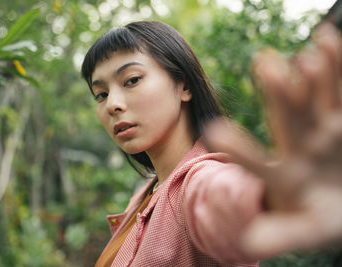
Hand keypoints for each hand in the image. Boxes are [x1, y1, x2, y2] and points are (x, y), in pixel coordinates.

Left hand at [205, 23, 341, 258]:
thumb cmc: (321, 219)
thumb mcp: (306, 231)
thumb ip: (279, 235)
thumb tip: (246, 245)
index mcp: (283, 175)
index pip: (257, 162)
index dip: (240, 149)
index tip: (215, 131)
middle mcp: (298, 147)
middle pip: (286, 119)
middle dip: (278, 95)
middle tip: (264, 65)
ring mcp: (324, 130)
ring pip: (314, 99)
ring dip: (312, 77)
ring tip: (306, 54)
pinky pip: (339, 92)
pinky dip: (336, 68)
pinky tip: (328, 39)